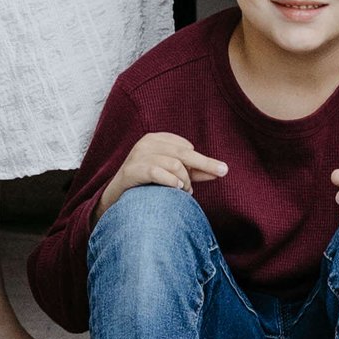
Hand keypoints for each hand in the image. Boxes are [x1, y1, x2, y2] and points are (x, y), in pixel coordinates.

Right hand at [100, 132, 228, 213]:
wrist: (116, 199)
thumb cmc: (148, 184)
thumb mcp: (173, 175)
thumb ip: (194, 172)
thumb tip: (222, 170)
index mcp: (156, 139)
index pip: (186, 147)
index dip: (199, 163)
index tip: (201, 179)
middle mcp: (146, 143)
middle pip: (184, 153)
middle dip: (203, 165)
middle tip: (218, 175)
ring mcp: (137, 156)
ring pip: (174, 164)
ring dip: (184, 181)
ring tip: (184, 193)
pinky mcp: (131, 170)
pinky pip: (157, 172)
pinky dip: (171, 181)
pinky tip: (177, 189)